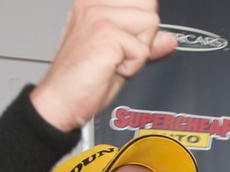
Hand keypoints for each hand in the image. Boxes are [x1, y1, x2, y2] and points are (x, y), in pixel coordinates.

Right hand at [30, 0, 176, 131]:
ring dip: (138, 52)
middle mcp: (95, 3)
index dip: (142, 27)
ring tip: (114, 63)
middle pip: (149, 6)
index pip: (142, 0)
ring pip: (150, 24)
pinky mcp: (106, 34)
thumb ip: (144, 44)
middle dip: (143, 37)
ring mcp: (99, 15)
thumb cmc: (80, 84)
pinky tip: (111, 70)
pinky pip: (143, 50)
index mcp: (95, 3)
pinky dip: (132, 67)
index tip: (125, 44)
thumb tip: (169, 39)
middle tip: (118, 56)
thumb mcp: (120, 59)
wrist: (59, 104)